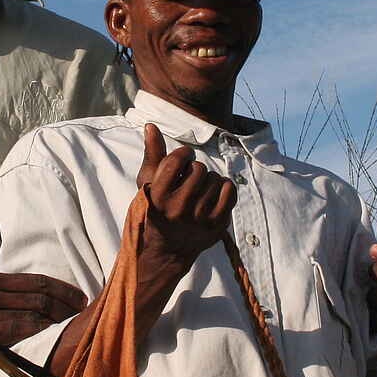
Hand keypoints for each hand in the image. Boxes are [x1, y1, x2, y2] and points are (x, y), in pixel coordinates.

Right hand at [0, 271, 87, 361]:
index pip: (36, 280)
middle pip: (39, 296)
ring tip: (69, 323)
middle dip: (65, 304)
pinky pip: (17, 329)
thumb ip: (4, 289)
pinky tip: (47, 332)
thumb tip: (37, 294)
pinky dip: (36, 330)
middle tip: (81, 311)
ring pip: (32, 312)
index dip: (62, 288)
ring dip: (55, 319)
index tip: (78, 295)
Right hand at [135, 123, 236, 283]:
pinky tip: (213, 194)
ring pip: (215, 179)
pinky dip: (224, 188)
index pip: (178, 158)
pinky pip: (230, 191)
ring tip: (198, 191)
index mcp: (157, 195)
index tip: (181, 160)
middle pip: (199, 168)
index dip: (183, 154)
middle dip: (194, 170)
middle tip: (188, 181)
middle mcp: (178, 208)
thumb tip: (151, 126)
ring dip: (208, 180)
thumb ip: (152, 154)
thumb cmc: (155, 211)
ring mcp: (199, 218)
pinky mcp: (216, 225)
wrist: (166, 250)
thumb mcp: (147, 184)